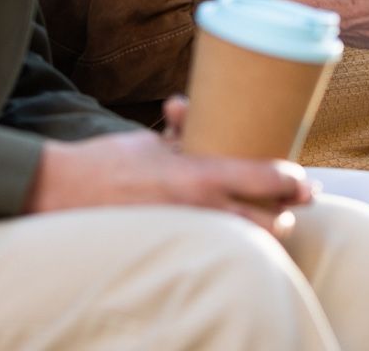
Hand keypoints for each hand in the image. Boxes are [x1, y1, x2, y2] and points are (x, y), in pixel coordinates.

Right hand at [25, 99, 314, 237]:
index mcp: (200, 175)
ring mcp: (191, 234)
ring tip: (266, 219)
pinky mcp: (177, 248)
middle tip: (291, 202)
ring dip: (261, 231)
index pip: (268, 179)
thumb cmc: (106, 162)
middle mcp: (202, 209)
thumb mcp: (154, 142)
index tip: (305, 181)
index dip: (295, 181)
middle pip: (271, 222)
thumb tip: (198, 119)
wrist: (63, 193)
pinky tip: (232, 234)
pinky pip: (219, 248)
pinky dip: (231, 241)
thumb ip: (185, 138)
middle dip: (284, 213)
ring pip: (249, 242)